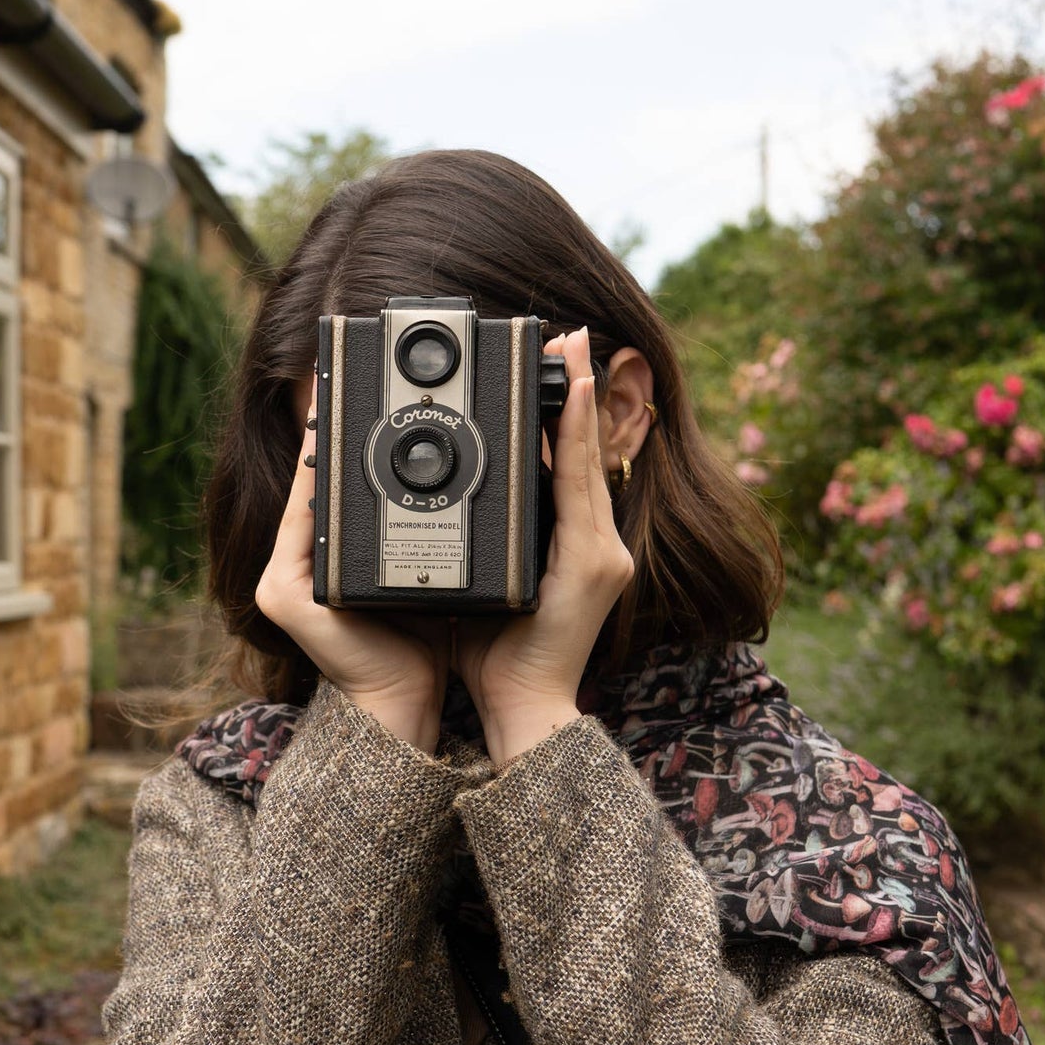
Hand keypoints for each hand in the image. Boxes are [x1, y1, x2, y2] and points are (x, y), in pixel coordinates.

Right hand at [255, 406, 450, 753]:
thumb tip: (464, 464)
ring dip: (321, 450)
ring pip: (303, 498)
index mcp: (330, 558)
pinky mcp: (286, 595)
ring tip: (342, 400)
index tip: (380, 387)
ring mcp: (284, 579)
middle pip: (315, 484)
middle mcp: (298, 564)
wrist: (407, 703)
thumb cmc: (421, 643)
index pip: (336, 486)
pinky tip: (330, 452)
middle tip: (360, 379)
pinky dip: (314, 490)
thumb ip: (428, 522)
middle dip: (333, 432)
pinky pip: (299, 528)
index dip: (351, 438)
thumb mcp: (427, 567)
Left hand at [453, 326, 633, 768]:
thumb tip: (442, 501)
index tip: (564, 366)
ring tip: (578, 353)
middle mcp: (596, 545)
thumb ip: (477, 541)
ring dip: (585, 405)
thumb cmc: (497, 656)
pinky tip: (575, 402)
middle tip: (576, 337)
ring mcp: (602, 554)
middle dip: (584, 393)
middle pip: (589, 454)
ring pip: (590, 464)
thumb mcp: (483, 583)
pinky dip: (580, 443)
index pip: (571, 469)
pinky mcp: (596, 565)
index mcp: (570, 548)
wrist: (522, 707)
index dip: (571, 416)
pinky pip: (584, 491)